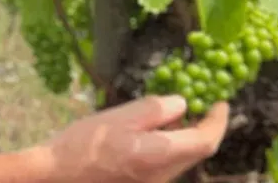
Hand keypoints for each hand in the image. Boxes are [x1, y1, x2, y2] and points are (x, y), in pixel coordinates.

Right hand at [36, 95, 227, 182]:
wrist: (56, 177)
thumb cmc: (84, 144)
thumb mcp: (119, 116)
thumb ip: (155, 110)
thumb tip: (182, 105)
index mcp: (161, 155)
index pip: (205, 140)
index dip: (218, 121)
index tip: (221, 102)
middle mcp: (162, 175)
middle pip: (195, 152)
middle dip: (202, 128)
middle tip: (199, 103)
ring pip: (180, 159)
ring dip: (183, 136)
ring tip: (170, 114)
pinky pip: (163, 164)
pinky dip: (167, 146)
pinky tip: (148, 132)